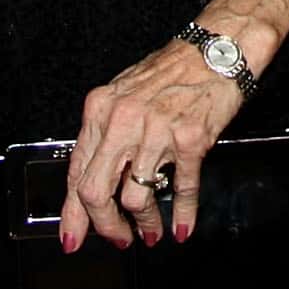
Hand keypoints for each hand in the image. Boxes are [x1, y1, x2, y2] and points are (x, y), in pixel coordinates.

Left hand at [59, 36, 249, 252]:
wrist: (215, 49)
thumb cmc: (172, 71)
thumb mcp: (125, 95)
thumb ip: (107, 133)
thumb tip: (94, 179)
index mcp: (101, 110)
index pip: (77, 171)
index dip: (73, 212)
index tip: (73, 236)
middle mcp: (123, 121)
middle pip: (96, 192)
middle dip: (104, 226)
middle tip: (116, 239)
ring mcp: (157, 131)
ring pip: (136, 198)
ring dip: (144, 224)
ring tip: (150, 232)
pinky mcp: (190, 140)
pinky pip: (182, 189)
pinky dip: (183, 215)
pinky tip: (182, 226)